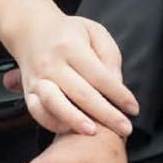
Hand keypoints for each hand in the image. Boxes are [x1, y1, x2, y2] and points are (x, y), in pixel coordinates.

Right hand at [6, 10, 138, 136]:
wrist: (31, 30)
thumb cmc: (68, 32)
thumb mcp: (95, 32)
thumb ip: (109, 55)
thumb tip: (117, 83)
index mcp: (71, 46)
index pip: (99, 75)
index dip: (118, 94)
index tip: (133, 108)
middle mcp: (52, 64)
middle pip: (81, 93)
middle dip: (105, 114)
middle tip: (124, 129)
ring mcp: (38, 79)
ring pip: (55, 103)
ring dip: (75, 120)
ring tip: (93, 132)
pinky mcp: (28, 91)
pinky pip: (36, 111)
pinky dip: (51, 122)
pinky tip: (67, 129)